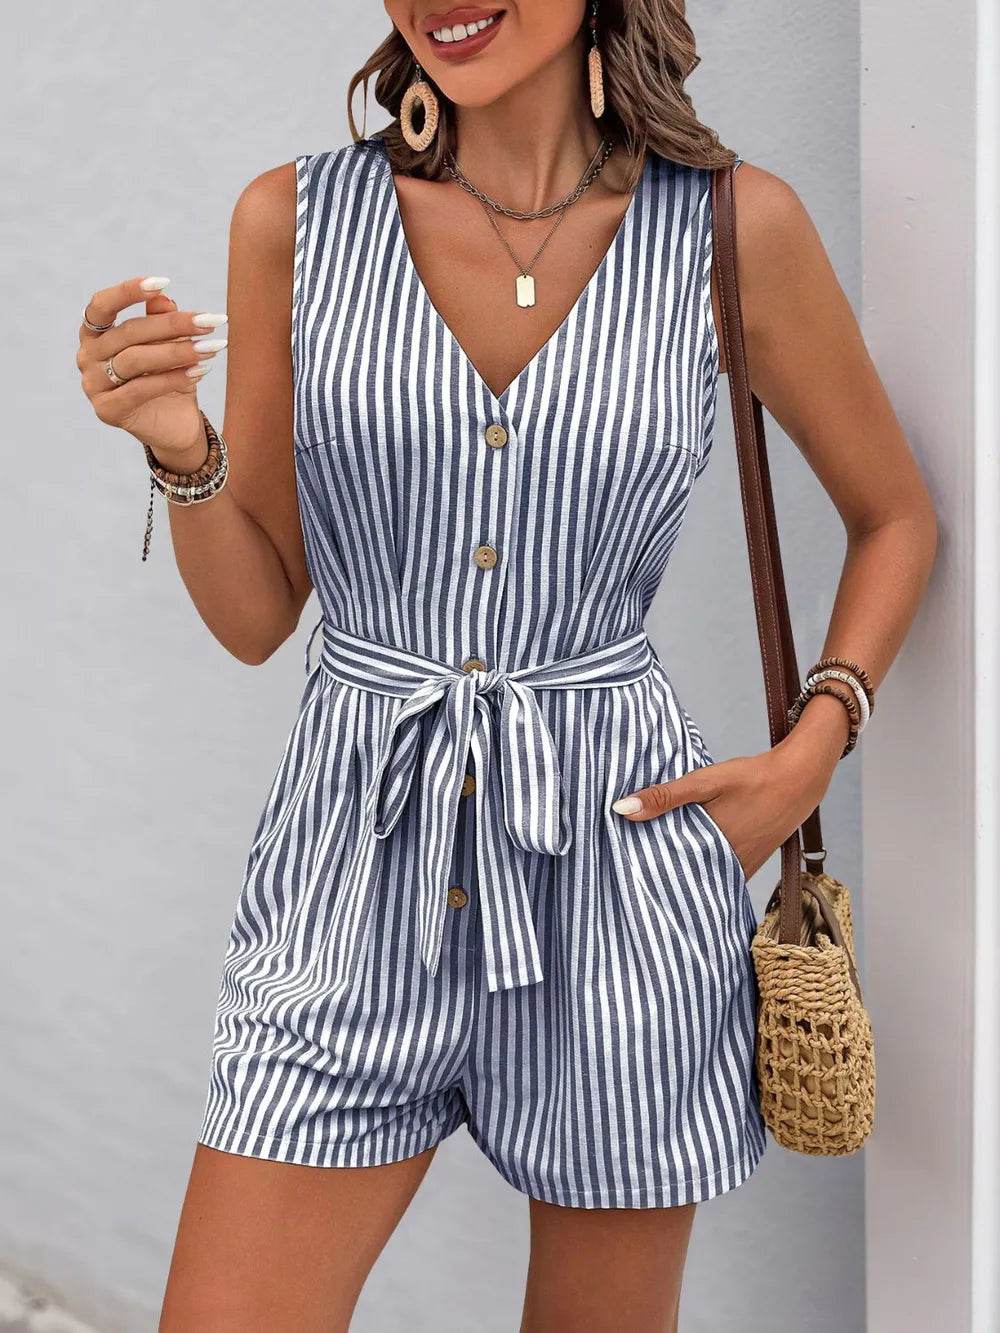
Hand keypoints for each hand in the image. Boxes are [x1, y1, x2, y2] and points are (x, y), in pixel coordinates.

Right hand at [77, 275, 228, 469]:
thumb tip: (164, 298)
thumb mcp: (169, 345)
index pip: (102, 305)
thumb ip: (161, 321)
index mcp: (94, 333)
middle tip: (211, 321)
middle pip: (129, 332)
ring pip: (135, 359)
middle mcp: (87, 356)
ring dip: (178, 351)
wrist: (174, 426)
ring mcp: (93, 385)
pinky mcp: (107, 410)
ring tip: (212, 347)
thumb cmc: (167, 377)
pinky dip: (173, 377)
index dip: (128, 291)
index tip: (164, 282)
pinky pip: (141, 389)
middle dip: (173, 324)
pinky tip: (201, 371)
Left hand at [611, 745, 831, 880]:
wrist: (799, 780)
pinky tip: (687, 857)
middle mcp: (727, 865)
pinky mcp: (750, 863)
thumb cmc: (751, 778)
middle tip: (631, 868)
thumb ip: (665, 797)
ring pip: (702, 876)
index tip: (622, 868)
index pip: (667, 869)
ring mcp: (741, 867)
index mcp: (711, 848)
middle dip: (660, 873)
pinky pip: (720, 873)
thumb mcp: (704, 782)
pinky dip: (703, 867)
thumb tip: (622, 809)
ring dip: (682, 870)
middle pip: (683, 875)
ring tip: (652, 865)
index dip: (644, 869)